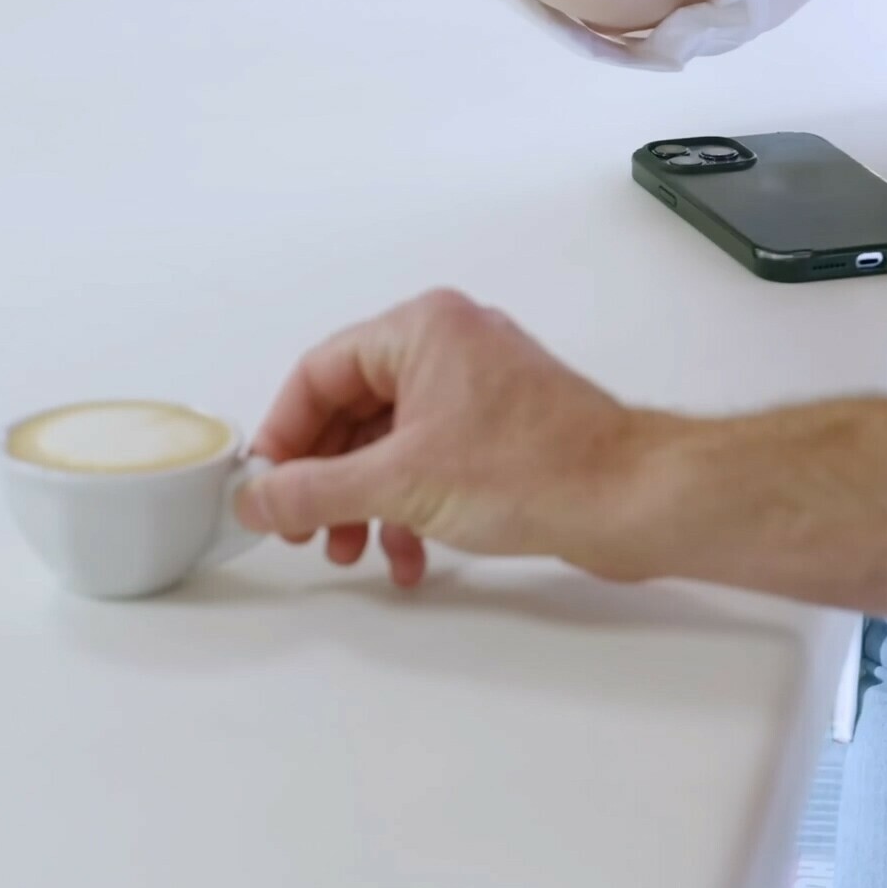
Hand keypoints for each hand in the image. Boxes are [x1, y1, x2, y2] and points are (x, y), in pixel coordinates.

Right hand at [235, 289, 659, 585]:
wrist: (630, 501)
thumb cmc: (537, 469)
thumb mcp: (398, 483)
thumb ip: (313, 490)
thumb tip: (256, 497)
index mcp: (422, 328)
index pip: (319, 373)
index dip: (284, 434)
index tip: (266, 485)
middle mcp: (451, 347)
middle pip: (352, 411)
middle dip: (326, 480)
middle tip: (302, 529)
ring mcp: (480, 389)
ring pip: (392, 444)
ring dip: (366, 503)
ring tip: (353, 552)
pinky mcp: (504, 433)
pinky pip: (433, 463)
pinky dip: (412, 509)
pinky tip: (410, 558)